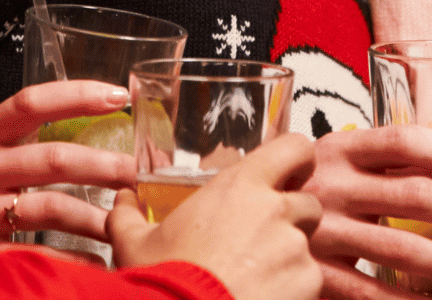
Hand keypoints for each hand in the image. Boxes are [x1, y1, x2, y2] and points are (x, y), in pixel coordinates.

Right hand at [0, 80, 136, 250]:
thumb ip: (21, 137)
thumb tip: (92, 121)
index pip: (31, 103)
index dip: (79, 95)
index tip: (120, 97)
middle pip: (54, 159)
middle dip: (107, 166)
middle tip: (142, 174)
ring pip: (53, 208)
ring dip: (98, 217)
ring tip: (127, 222)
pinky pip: (40, 252)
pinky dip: (75, 257)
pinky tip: (98, 259)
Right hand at [111, 133, 325, 299]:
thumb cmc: (163, 280)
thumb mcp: (134, 244)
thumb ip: (128, 215)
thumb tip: (122, 200)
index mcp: (241, 186)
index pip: (295, 147)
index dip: (297, 161)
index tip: (289, 174)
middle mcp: (276, 210)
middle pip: (307, 202)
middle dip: (292, 219)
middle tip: (262, 241)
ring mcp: (295, 248)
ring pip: (306, 245)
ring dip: (288, 258)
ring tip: (255, 278)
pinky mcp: (309, 283)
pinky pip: (309, 280)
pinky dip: (292, 289)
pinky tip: (262, 297)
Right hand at [302, 124, 431, 299]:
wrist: (238, 222)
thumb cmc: (302, 189)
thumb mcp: (332, 161)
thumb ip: (380, 162)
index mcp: (339, 149)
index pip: (404, 143)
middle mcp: (331, 185)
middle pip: (413, 195)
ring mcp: (322, 231)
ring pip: (400, 250)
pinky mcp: (315, 273)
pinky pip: (372, 294)